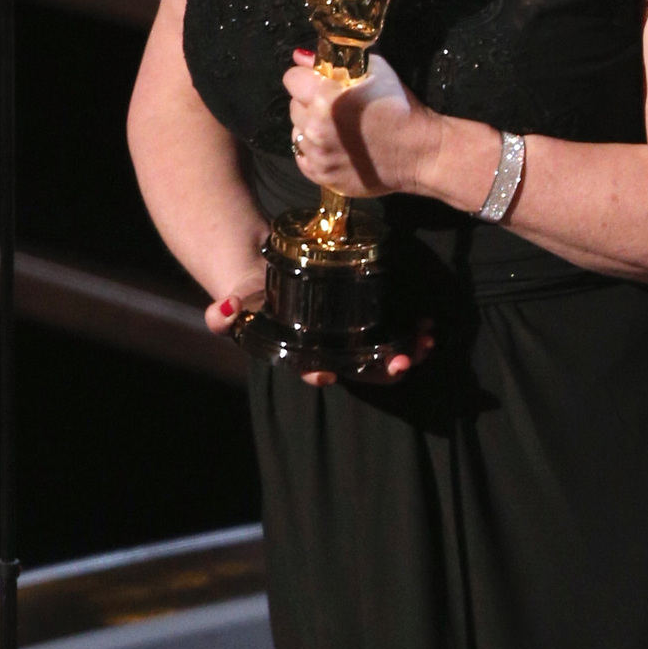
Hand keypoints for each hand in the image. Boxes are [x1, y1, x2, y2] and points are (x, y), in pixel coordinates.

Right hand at [203, 277, 436, 387]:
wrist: (269, 274)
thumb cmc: (252, 295)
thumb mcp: (235, 301)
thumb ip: (223, 313)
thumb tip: (222, 310)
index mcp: (297, 354)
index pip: (310, 369)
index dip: (321, 373)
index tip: (331, 374)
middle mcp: (326, 352)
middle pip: (356, 369)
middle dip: (381, 369)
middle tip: (403, 362)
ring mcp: (347, 340)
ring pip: (380, 356)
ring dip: (406, 353)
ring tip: (426, 342)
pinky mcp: (364, 322)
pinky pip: (391, 335)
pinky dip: (410, 334)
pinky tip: (426, 326)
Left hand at [286, 51, 441, 198]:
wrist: (421, 152)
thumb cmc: (401, 107)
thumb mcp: (377, 71)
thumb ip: (335, 62)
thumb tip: (301, 58)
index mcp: (326, 98)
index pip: (291, 78)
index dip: (307, 77)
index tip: (322, 81)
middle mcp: (315, 128)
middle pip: (293, 106)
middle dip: (310, 102)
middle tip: (336, 106)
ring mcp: (317, 156)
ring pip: (297, 132)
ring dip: (312, 127)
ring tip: (338, 129)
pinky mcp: (321, 176)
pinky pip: (303, 158)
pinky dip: (314, 151)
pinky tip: (336, 147)